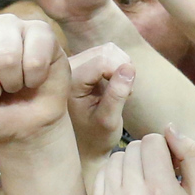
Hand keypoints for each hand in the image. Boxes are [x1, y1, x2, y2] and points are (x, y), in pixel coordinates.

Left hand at [65, 43, 135, 160]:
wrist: (82, 144)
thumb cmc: (94, 138)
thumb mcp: (108, 121)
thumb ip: (117, 95)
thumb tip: (129, 67)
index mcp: (68, 82)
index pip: (103, 60)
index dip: (121, 74)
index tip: (126, 95)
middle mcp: (65, 67)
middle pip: (106, 51)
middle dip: (121, 69)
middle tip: (123, 94)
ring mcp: (71, 63)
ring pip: (107, 50)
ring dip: (119, 68)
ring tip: (117, 91)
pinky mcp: (79, 63)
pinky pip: (105, 54)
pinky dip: (115, 67)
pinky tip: (111, 86)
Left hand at [89, 131, 194, 194]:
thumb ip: (190, 153)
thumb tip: (167, 127)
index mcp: (161, 191)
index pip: (151, 141)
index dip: (164, 148)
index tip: (171, 164)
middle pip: (132, 148)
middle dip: (146, 155)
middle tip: (157, 174)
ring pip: (114, 159)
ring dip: (129, 164)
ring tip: (143, 182)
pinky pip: (101, 175)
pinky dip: (115, 177)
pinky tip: (129, 191)